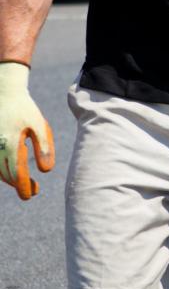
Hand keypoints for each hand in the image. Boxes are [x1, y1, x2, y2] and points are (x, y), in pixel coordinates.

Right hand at [0, 61, 54, 199]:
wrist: (5, 94)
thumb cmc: (26, 110)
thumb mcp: (40, 127)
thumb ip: (44, 148)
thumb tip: (45, 171)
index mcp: (11, 144)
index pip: (17, 173)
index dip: (23, 187)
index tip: (30, 195)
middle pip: (6, 175)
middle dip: (19, 185)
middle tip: (33, 191)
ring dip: (10, 179)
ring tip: (26, 182)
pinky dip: (3, 170)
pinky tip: (14, 170)